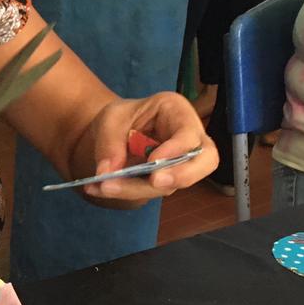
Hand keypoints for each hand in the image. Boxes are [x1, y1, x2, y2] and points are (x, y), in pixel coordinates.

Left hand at [82, 93, 217, 202]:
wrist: (118, 130)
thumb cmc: (122, 116)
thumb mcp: (111, 119)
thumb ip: (109, 142)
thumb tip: (107, 172)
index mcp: (178, 112)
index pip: (190, 133)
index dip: (176, 149)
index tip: (154, 161)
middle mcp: (188, 140)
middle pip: (206, 161)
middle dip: (182, 176)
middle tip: (155, 182)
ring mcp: (180, 163)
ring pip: (173, 183)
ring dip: (138, 189)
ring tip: (103, 186)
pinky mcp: (166, 181)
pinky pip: (152, 191)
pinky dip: (126, 192)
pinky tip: (98, 189)